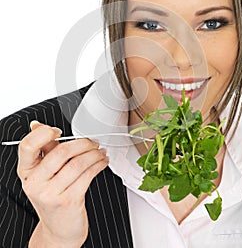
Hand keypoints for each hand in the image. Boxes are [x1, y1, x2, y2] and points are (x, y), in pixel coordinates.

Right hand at [17, 121, 108, 247]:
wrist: (59, 229)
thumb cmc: (53, 196)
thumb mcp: (43, 174)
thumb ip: (45, 149)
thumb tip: (37, 125)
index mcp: (26, 171)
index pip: (28, 146)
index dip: (43, 133)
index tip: (58, 130)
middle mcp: (35, 183)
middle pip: (60, 152)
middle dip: (82, 143)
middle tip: (92, 142)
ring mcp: (51, 193)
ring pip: (78, 163)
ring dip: (94, 154)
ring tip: (100, 151)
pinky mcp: (69, 201)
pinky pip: (88, 175)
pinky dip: (98, 165)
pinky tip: (102, 162)